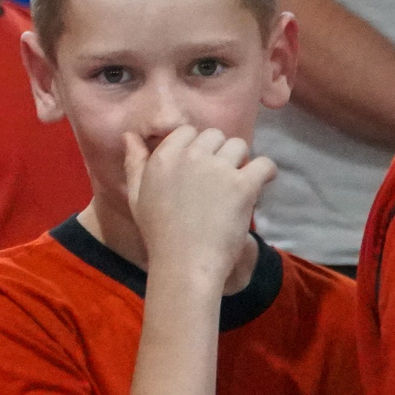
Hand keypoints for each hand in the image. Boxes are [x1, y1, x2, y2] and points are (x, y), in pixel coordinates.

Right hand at [123, 126, 275, 287]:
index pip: (188, 131)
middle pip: (215, 136)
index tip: (198, 169)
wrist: (185, 263)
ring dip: (240, 161)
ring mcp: (218, 169)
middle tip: (218, 180)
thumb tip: (128, 136)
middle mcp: (191, 156)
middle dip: (219, 153)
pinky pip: (264, 164)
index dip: (196, 147)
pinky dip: (266, 173)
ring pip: (239, 146)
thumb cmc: (158, 233)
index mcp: (164, 157)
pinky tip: (260, 185)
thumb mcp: (136, 196)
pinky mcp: (243, 185)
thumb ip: (134, 163)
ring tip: (236, 184)